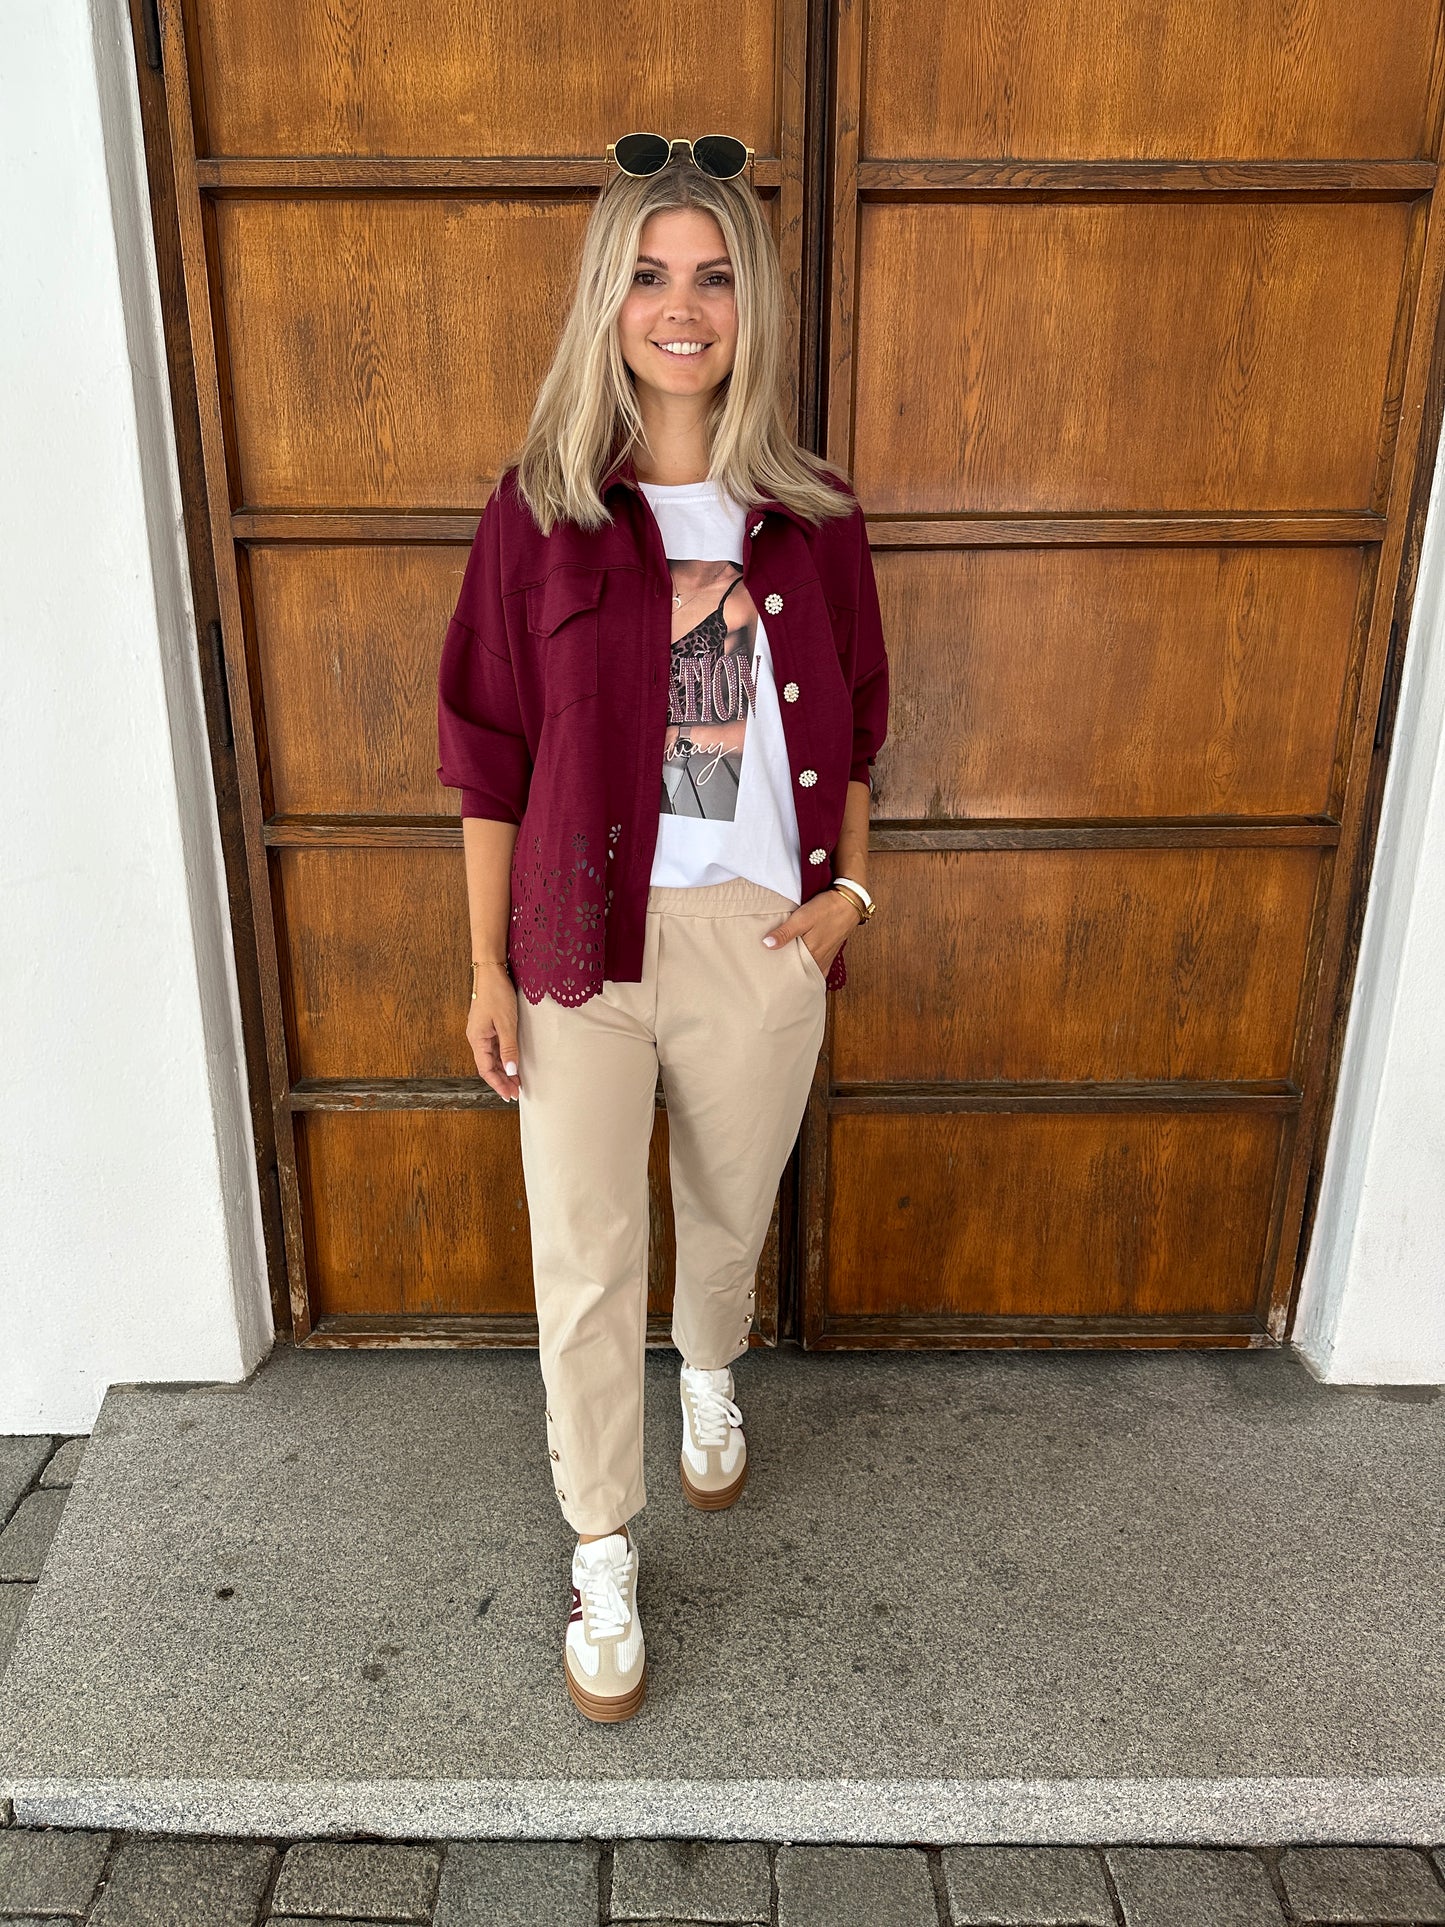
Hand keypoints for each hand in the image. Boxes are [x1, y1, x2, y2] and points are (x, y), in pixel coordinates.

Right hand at [467, 963, 521, 1101]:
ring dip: (504, 1070)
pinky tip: (513, 1063)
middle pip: (488, 1066)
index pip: (485, 1069)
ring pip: (492, 1058)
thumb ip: (509, 1048)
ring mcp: (482, 1032)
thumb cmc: (496, 994)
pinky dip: (504, 1058)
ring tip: (517, 1081)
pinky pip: (495, 1048)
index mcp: (477, 1039)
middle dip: (502, 1080)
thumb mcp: (506, 1023)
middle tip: (516, 1092)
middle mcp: (477, 1038)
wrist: (491, 971)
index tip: (510, 1094)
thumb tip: (511, 1070)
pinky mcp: (488, 1026)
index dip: (498, 1084)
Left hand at [762, 887, 862, 976]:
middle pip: (801, 973)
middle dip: (788, 975)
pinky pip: (818, 966)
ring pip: (809, 970)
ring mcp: (826, 957)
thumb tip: (767, 944)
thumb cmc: (827, 909)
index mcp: (812, 955)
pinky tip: (803, 966)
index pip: (792, 972)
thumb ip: (785, 932)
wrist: (849, 902)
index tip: (768, 973)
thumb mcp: (802, 918)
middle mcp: (820, 960)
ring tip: (784, 971)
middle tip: (773, 975)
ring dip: (799, 971)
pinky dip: (810, 968)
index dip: (780, 974)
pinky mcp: (830, 952)